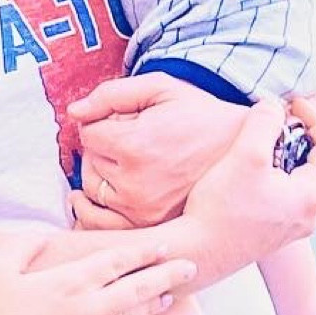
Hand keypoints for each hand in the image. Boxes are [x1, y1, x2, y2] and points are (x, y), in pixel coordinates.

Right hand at [0, 232, 195, 314]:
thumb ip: (24, 245)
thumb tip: (42, 235)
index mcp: (68, 283)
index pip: (116, 262)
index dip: (143, 253)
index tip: (164, 245)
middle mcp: (84, 311)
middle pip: (136, 290)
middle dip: (166, 276)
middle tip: (191, 268)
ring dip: (149, 305)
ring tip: (167, 297)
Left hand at [70, 73, 244, 226]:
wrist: (241, 151)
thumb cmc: (199, 114)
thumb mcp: (160, 87)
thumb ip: (111, 94)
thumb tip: (74, 112)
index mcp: (134, 146)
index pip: (89, 134)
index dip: (104, 123)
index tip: (128, 120)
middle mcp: (134, 185)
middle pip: (89, 163)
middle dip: (104, 148)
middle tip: (134, 139)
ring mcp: (141, 211)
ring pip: (93, 191)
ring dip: (102, 174)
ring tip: (129, 161)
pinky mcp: (148, 226)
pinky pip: (103, 223)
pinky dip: (96, 209)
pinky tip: (103, 193)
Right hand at [181, 97, 315, 255]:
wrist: (199, 253)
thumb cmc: (221, 210)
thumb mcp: (245, 156)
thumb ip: (264, 123)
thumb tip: (274, 107)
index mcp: (310, 196)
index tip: (294, 103)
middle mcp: (309, 214)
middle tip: (313, 115)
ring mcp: (294, 225)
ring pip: (315, 182)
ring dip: (308, 155)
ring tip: (294, 136)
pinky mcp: (276, 230)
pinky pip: (298, 195)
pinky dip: (295, 173)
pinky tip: (275, 166)